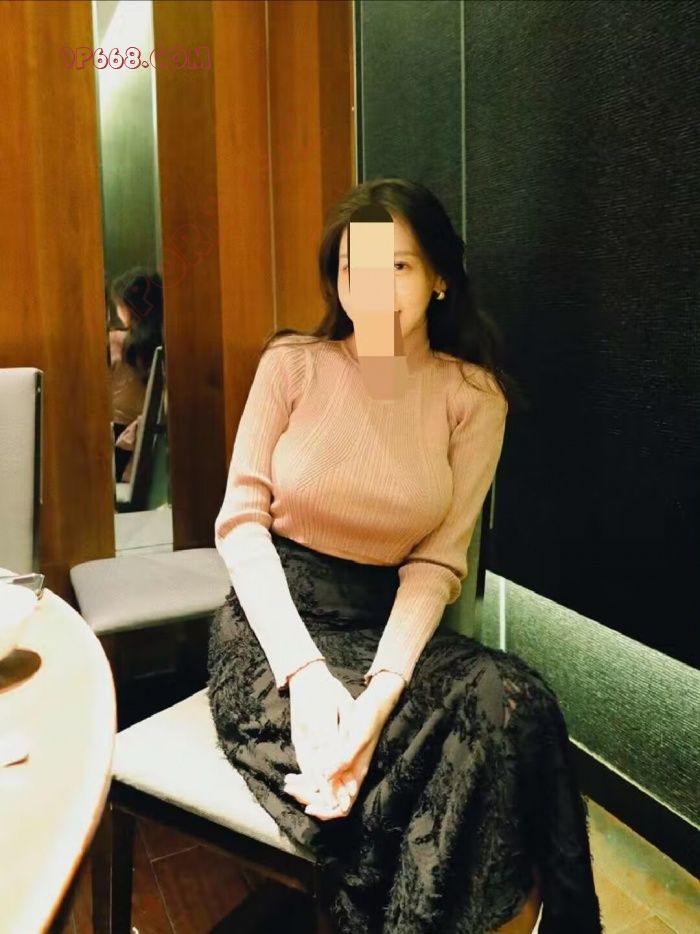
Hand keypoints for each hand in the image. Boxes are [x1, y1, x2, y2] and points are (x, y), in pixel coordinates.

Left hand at [285, 671, 404, 820]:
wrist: (374, 705)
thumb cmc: (368, 720)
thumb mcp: (357, 738)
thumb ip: (344, 758)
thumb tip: (325, 776)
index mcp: (356, 775)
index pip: (342, 807)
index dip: (325, 811)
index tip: (307, 808)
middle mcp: (350, 775)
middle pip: (328, 799)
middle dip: (308, 796)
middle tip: (288, 787)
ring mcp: (344, 767)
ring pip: (323, 788)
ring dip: (306, 787)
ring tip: (288, 781)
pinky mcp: (338, 758)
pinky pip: (322, 775)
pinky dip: (308, 776)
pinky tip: (296, 770)